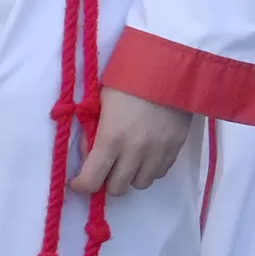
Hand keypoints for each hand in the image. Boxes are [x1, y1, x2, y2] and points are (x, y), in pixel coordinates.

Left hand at [69, 90, 194, 196]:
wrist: (169, 66)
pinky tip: (147, 155)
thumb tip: (88, 155)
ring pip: (140, 184)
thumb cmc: (128, 80)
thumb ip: (93, 133)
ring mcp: (158, 152)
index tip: (78, 181)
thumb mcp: (101, 104)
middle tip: (105, 168)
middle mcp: (135, 152)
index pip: (91, 181)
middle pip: (117, 189)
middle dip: (106, 181)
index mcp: (111, 139)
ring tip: (129, 161)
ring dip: (131, 176)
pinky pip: (160, 173)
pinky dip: (150, 169)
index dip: (81, 186)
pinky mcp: (176, 147)